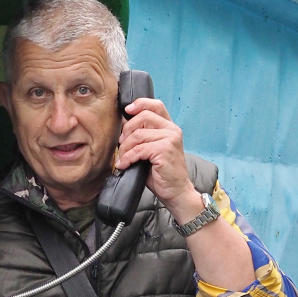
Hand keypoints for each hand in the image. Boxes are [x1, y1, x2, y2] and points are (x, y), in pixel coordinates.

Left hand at [116, 97, 199, 224]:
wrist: (176, 192)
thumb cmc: (161, 173)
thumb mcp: (151, 150)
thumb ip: (142, 135)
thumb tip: (122, 126)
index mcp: (169, 127)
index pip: (156, 105)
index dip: (140, 104)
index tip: (127, 110)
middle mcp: (172, 130)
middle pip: (143, 117)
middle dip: (126, 131)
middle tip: (121, 145)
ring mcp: (170, 139)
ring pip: (138, 134)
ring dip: (125, 148)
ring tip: (122, 158)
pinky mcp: (165, 151)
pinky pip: (139, 149)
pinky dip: (128, 157)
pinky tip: (124, 165)